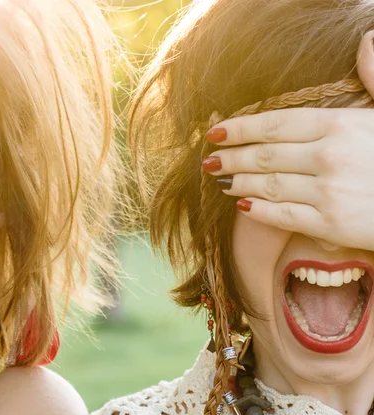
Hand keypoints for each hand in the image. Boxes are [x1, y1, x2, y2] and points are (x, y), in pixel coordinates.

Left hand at [202, 32, 373, 250]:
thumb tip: (366, 39)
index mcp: (341, 124)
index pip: (277, 124)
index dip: (241, 128)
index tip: (216, 132)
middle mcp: (329, 156)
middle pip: (264, 155)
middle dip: (231, 157)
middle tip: (209, 161)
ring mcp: (327, 191)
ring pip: (268, 185)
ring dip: (239, 183)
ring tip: (222, 182)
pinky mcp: (330, 224)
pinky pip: (283, 215)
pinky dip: (259, 211)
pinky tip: (243, 207)